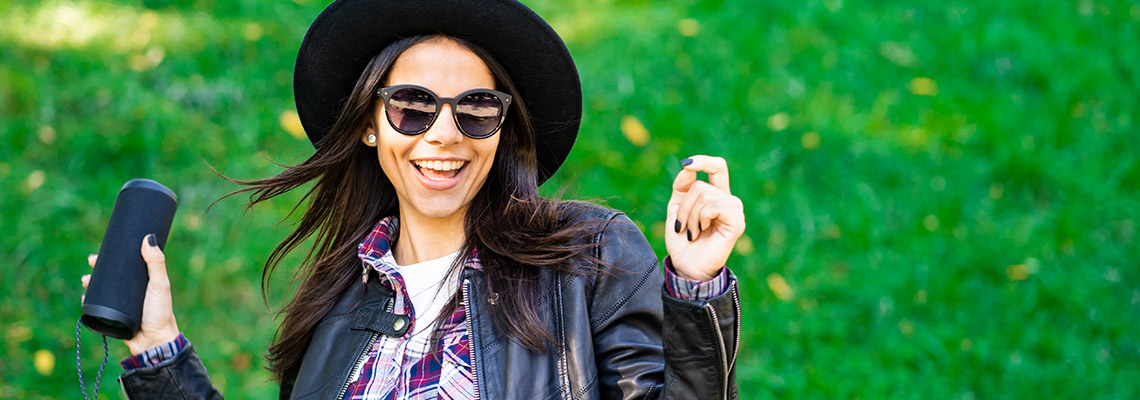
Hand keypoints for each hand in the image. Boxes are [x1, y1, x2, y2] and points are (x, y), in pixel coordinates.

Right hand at [82, 234, 181, 354]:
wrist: (153, 341)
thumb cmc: (160, 312)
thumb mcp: (159, 284)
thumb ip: (156, 263)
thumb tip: (147, 238)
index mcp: (144, 280)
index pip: (127, 265)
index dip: (115, 257)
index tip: (104, 250)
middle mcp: (132, 291)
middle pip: (112, 275)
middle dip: (99, 269)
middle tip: (91, 262)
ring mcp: (122, 304)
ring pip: (103, 289)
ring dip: (92, 284)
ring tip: (85, 281)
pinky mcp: (113, 316)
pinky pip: (98, 306)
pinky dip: (90, 300)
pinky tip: (85, 297)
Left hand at [664, 155, 745, 280]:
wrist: (686, 265)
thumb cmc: (683, 240)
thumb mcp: (676, 208)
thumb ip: (681, 186)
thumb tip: (687, 167)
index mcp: (716, 195)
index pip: (718, 167)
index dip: (703, 161)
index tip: (687, 164)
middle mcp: (728, 200)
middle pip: (700, 185)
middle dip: (684, 206)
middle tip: (684, 226)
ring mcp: (735, 211)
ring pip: (704, 194)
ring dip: (690, 216)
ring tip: (693, 232)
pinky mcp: (737, 222)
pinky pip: (714, 206)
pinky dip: (701, 218)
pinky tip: (701, 232)